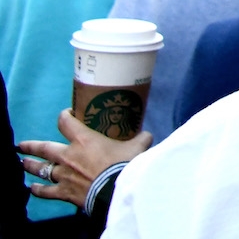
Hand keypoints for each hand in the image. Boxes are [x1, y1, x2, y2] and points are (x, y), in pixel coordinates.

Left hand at [16, 108, 150, 206]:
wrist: (117, 189)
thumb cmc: (126, 164)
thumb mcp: (138, 147)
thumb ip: (140, 139)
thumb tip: (147, 136)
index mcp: (84, 140)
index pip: (66, 123)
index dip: (64, 117)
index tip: (66, 115)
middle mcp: (68, 155)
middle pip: (44, 148)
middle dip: (31, 146)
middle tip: (22, 145)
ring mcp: (63, 175)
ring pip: (41, 169)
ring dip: (31, 166)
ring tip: (23, 164)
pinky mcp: (64, 192)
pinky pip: (46, 191)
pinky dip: (38, 190)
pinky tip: (31, 188)